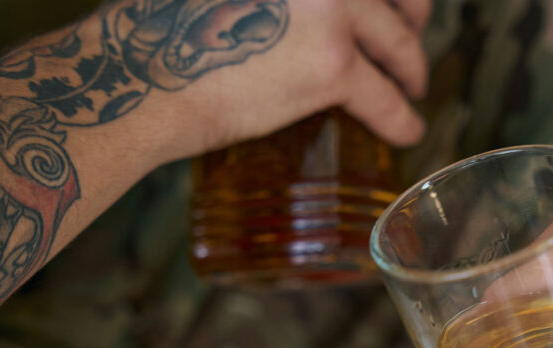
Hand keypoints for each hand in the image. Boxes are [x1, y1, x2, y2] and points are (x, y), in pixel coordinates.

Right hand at [168, 0, 430, 155]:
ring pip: (399, 45)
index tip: (392, 3)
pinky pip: (386, 99)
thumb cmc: (158, 25)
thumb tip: (286, 5)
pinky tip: (408, 130)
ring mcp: (334, 9)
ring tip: (411, 89)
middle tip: (408, 41)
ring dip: (412, 69)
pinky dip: (402, 119)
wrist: (139, 74)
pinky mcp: (333, 66)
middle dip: (411, 19)